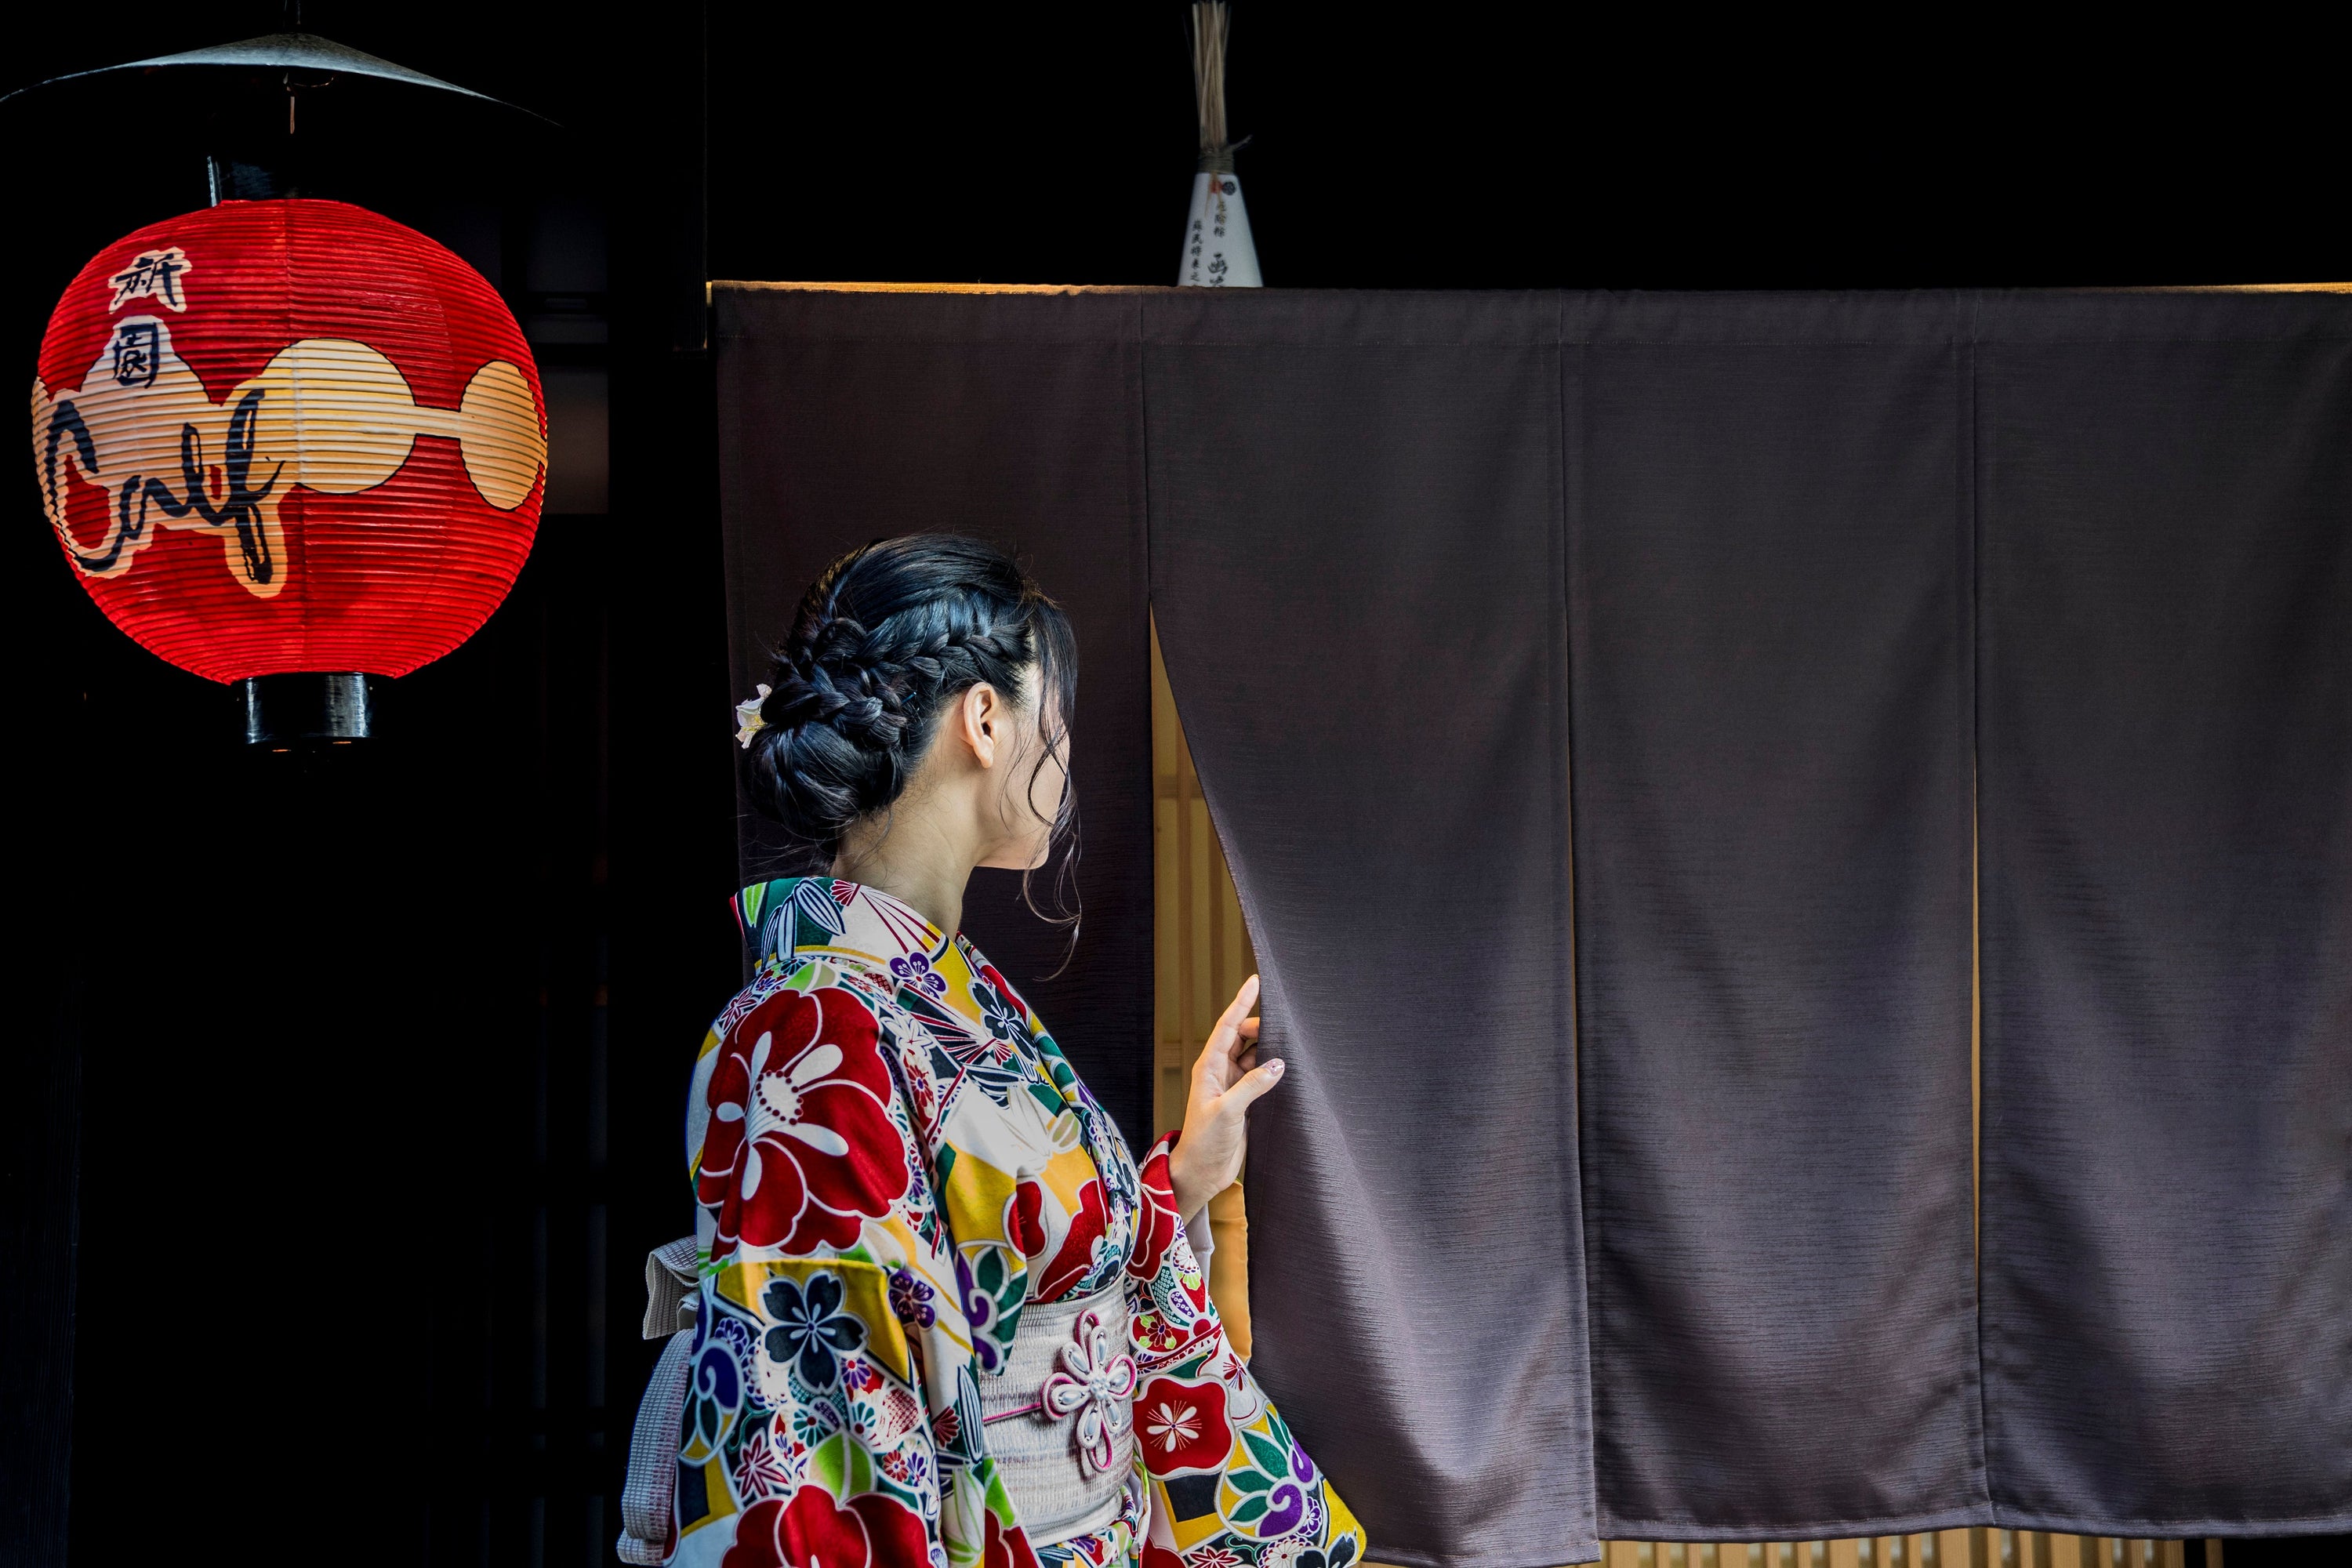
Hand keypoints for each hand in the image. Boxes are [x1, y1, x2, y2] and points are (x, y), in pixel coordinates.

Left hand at [1167, 975, 1284, 1217]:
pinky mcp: (1243, 1101)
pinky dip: (1272, 1071)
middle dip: (1261, 1027)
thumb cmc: (1205, 1142)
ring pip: (1254, 1057)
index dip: (1241, 1003)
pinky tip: (1288, 1069)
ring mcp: (1232, 1085)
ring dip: (1269, 1051)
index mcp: (1208, 1068)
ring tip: (1291, 1045)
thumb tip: (1278, 1063)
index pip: (1227, 1027)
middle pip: (1242, 1037)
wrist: (1201, 1172)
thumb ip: (1252, 1086)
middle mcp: (1219, 1072)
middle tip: (1285, 1025)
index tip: (1255, 981)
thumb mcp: (1228, 1112)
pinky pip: (1260, 1077)